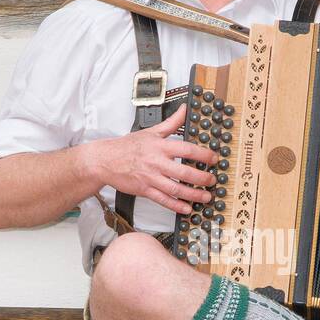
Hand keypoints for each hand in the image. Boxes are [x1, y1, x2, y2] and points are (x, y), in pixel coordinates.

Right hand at [93, 103, 216, 215]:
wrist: (105, 160)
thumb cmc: (127, 147)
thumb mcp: (151, 131)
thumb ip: (171, 122)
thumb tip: (185, 110)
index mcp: (160, 146)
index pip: (186, 149)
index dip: (202, 155)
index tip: (214, 159)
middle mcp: (156, 162)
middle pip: (184, 172)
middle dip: (202, 178)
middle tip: (212, 180)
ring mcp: (150, 178)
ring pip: (175, 189)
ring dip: (193, 195)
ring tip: (206, 196)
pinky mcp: (144, 190)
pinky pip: (163, 200)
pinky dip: (176, 205)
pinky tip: (187, 209)